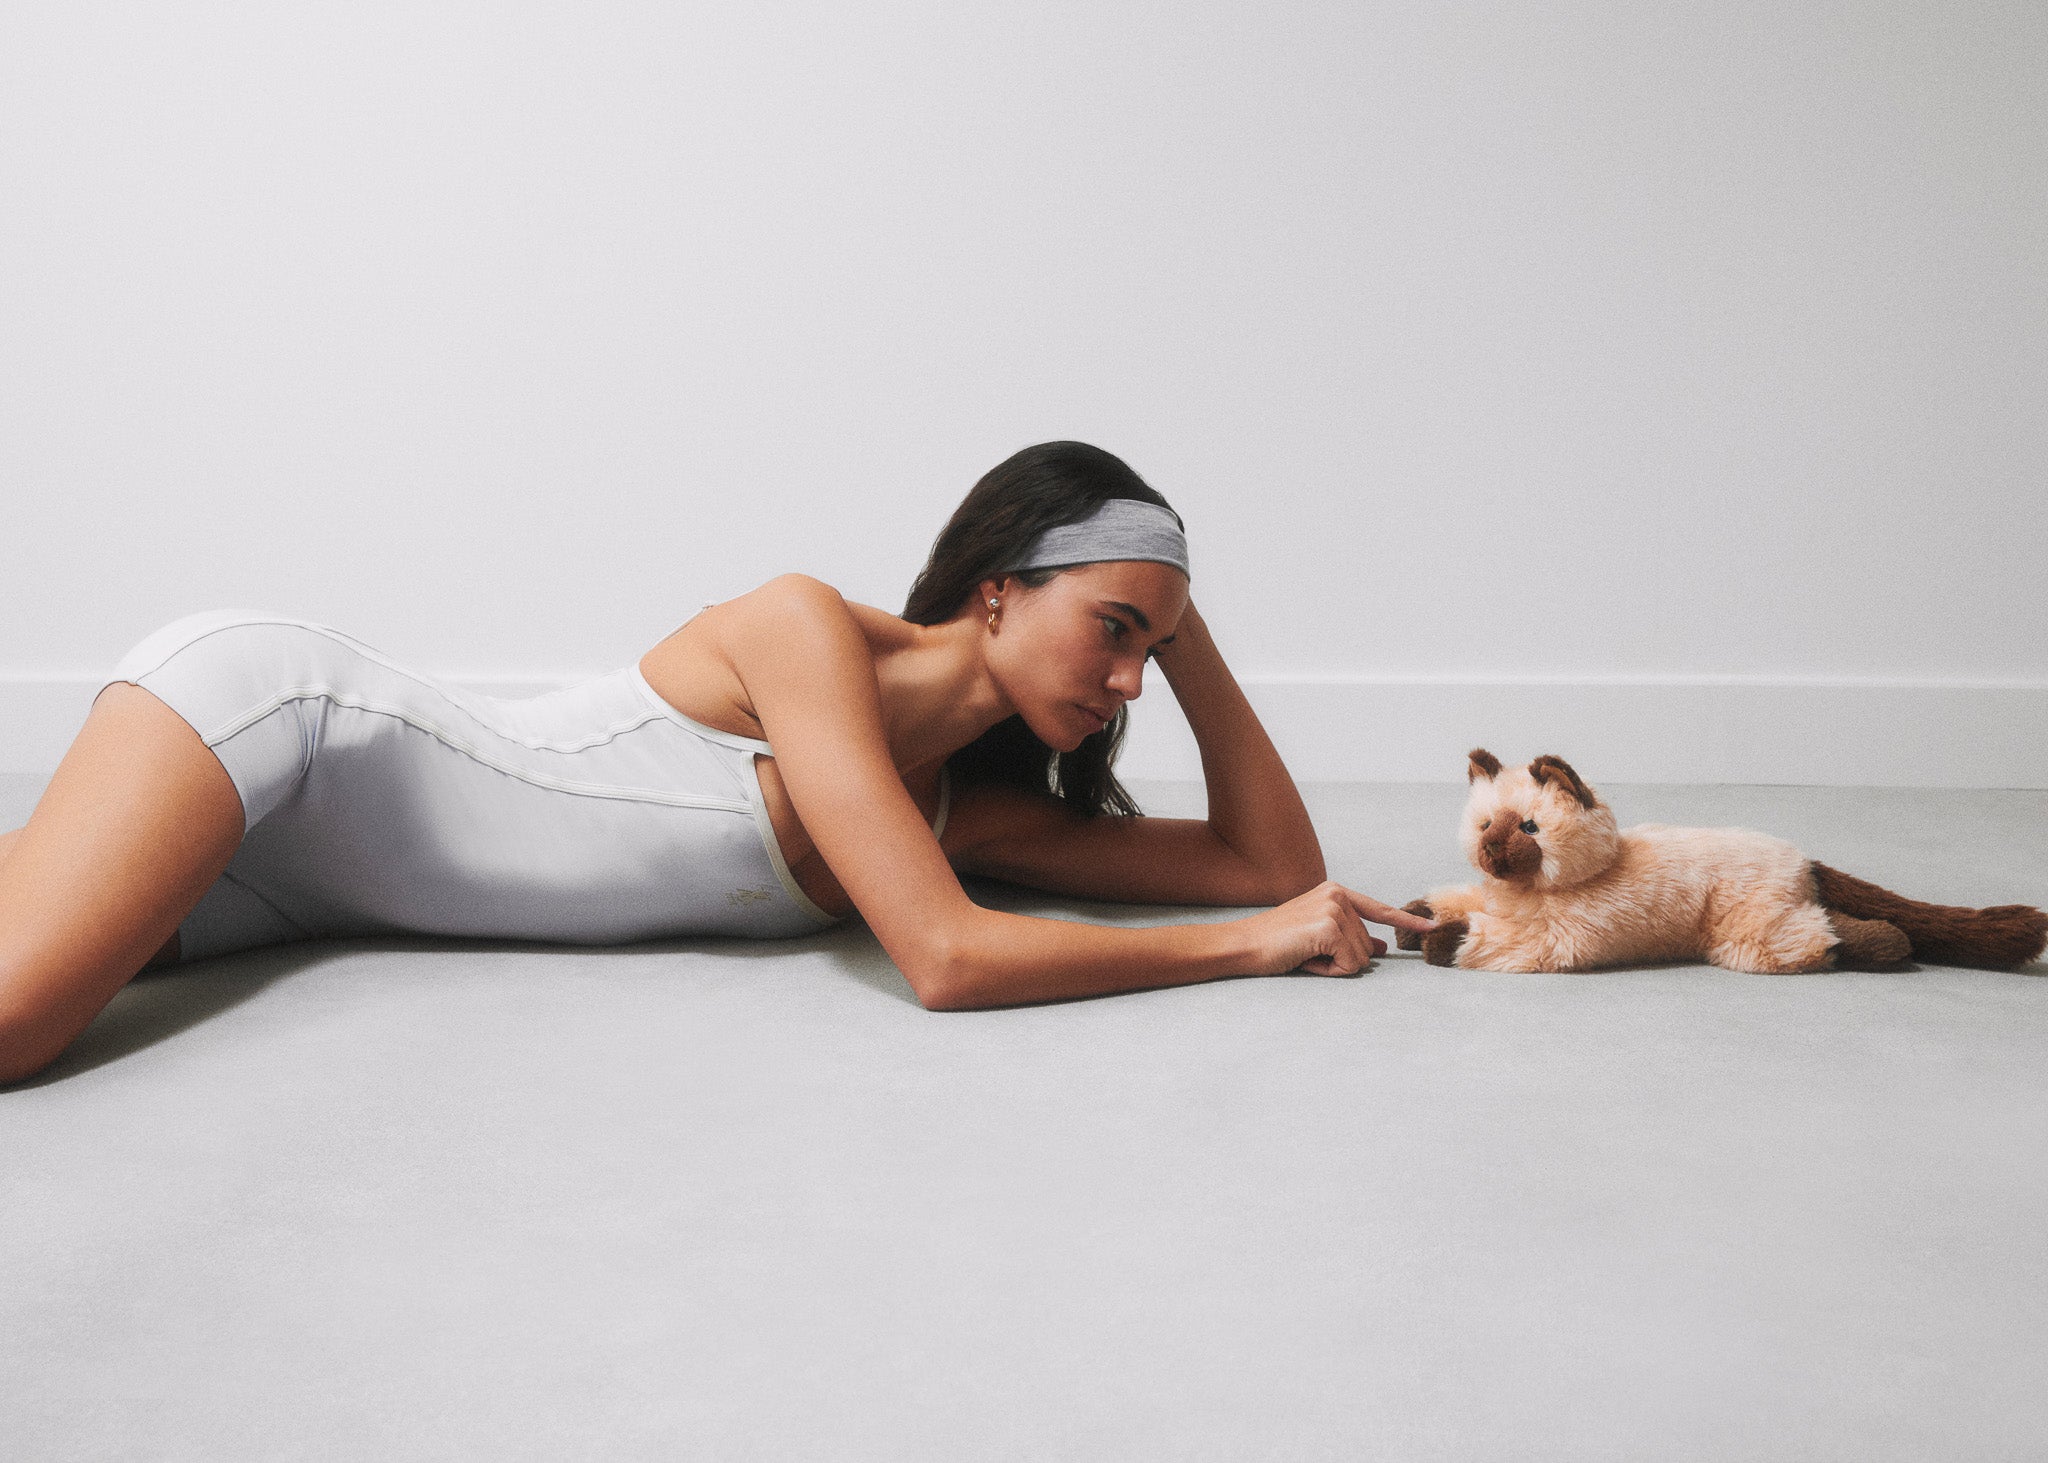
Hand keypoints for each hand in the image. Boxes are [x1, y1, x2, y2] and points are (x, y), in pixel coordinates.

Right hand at [1239, 882, 1439, 976]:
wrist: (1243, 945)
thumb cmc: (1276, 944)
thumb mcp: (1318, 937)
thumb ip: (1350, 938)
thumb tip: (1379, 948)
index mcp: (1335, 892)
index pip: (1379, 910)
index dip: (1406, 922)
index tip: (1430, 928)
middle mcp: (1338, 895)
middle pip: (1368, 945)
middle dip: (1340, 959)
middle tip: (1307, 954)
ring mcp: (1334, 909)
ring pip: (1360, 958)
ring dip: (1333, 967)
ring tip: (1304, 956)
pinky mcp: (1329, 927)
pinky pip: (1348, 965)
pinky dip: (1328, 972)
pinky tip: (1306, 960)